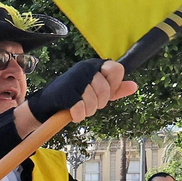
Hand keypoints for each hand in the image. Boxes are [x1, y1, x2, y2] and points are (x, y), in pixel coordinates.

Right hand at [17, 60, 137, 134]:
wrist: (47, 104)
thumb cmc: (75, 96)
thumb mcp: (97, 91)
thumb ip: (116, 89)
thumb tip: (134, 86)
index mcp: (94, 65)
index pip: (116, 69)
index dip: (114, 84)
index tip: (105, 91)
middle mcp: (84, 68)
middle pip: (106, 90)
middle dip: (99, 103)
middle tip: (89, 103)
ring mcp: (74, 79)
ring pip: (94, 102)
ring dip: (88, 110)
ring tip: (79, 107)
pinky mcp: (65, 93)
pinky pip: (81, 109)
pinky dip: (77, 115)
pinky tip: (72, 113)